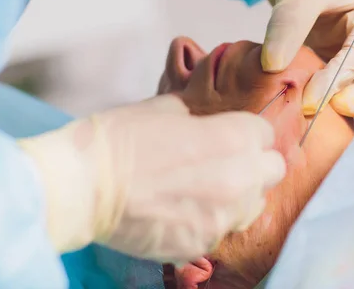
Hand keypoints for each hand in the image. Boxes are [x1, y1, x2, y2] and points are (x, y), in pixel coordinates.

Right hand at [18, 95, 284, 263]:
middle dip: (255, 163)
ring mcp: (221, 218)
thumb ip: (197, 116)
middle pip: (272, 171)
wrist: (81, 187)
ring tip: (204, 189)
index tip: (231, 134)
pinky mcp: (200, 244)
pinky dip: (208, 221)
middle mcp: (238, 180)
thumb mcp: (163, 109)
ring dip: (238, 195)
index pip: (266, 133)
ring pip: (252, 205)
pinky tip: (181, 211)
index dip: (248, 132)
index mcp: (233, 139)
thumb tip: (202, 121)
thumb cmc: (118, 139)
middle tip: (226, 161)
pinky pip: (220, 231)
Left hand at [231, 0, 353, 116]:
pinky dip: (323, 103)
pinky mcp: (332, 61)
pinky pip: (336, 90)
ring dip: (342, 109)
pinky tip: (303, 112)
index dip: (339, 83)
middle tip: (326, 112)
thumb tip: (274, 68)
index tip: (309, 100)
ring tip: (312, 118)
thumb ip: (288, 28)